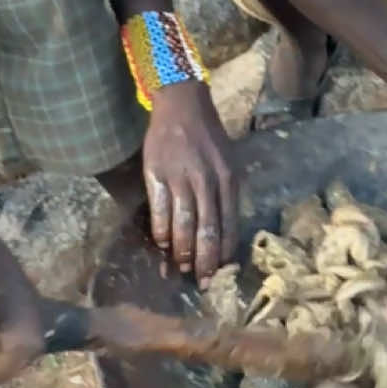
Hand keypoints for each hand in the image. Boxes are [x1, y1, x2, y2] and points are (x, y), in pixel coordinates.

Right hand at [143, 82, 238, 287]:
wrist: (183, 105)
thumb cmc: (208, 137)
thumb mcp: (228, 163)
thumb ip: (226, 194)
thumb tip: (223, 232)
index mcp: (228, 180)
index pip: (229, 225)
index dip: (223, 252)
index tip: (220, 273)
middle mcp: (207, 182)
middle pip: (207, 231)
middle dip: (204, 262)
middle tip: (200, 282)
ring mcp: (181, 178)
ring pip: (184, 225)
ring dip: (182, 252)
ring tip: (181, 269)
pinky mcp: (157, 175)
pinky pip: (160, 211)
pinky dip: (161, 232)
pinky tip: (162, 245)